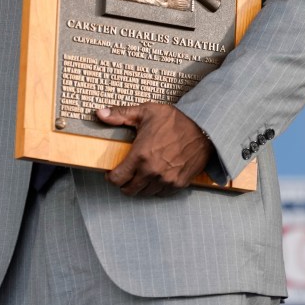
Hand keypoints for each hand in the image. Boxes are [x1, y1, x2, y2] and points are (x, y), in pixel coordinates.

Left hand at [96, 103, 214, 196]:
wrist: (204, 129)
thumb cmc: (175, 120)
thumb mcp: (146, 112)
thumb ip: (121, 114)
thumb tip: (99, 113)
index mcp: (140, 156)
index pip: (117, 179)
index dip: (111, 177)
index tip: (111, 173)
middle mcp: (152, 172)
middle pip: (129, 190)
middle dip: (123, 184)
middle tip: (124, 174)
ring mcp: (166, 180)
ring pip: (144, 193)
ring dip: (139, 186)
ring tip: (139, 175)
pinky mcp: (179, 184)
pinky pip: (161, 193)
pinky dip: (155, 188)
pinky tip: (155, 176)